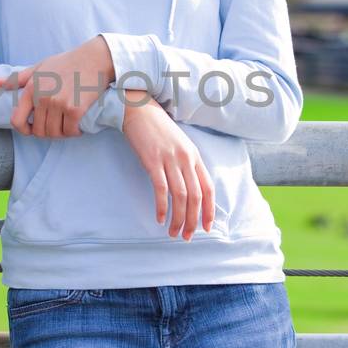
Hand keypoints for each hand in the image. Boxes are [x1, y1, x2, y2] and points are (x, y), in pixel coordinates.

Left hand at [0, 35, 113, 136]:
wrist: (94, 58)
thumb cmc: (66, 62)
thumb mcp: (39, 67)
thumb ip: (17, 79)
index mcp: (31, 88)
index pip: (16, 120)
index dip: (24, 130)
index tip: (33, 129)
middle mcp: (42, 97)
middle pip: (38, 131)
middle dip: (47, 132)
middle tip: (57, 125)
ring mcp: (58, 104)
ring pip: (54, 133)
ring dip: (61, 133)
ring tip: (67, 125)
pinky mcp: (75, 109)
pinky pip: (70, 131)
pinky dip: (74, 132)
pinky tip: (77, 126)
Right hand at [121, 91, 217, 241]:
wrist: (138, 110)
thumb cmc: (158, 129)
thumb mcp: (179, 145)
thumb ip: (186, 164)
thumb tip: (190, 189)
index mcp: (194, 156)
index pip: (208, 188)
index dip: (209, 210)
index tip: (206, 227)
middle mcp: (185, 159)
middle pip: (195, 196)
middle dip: (193, 220)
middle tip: (188, 236)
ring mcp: (169, 160)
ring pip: (180, 196)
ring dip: (179, 218)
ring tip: (174, 232)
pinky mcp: (152, 161)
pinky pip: (161, 189)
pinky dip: (162, 206)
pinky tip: (160, 218)